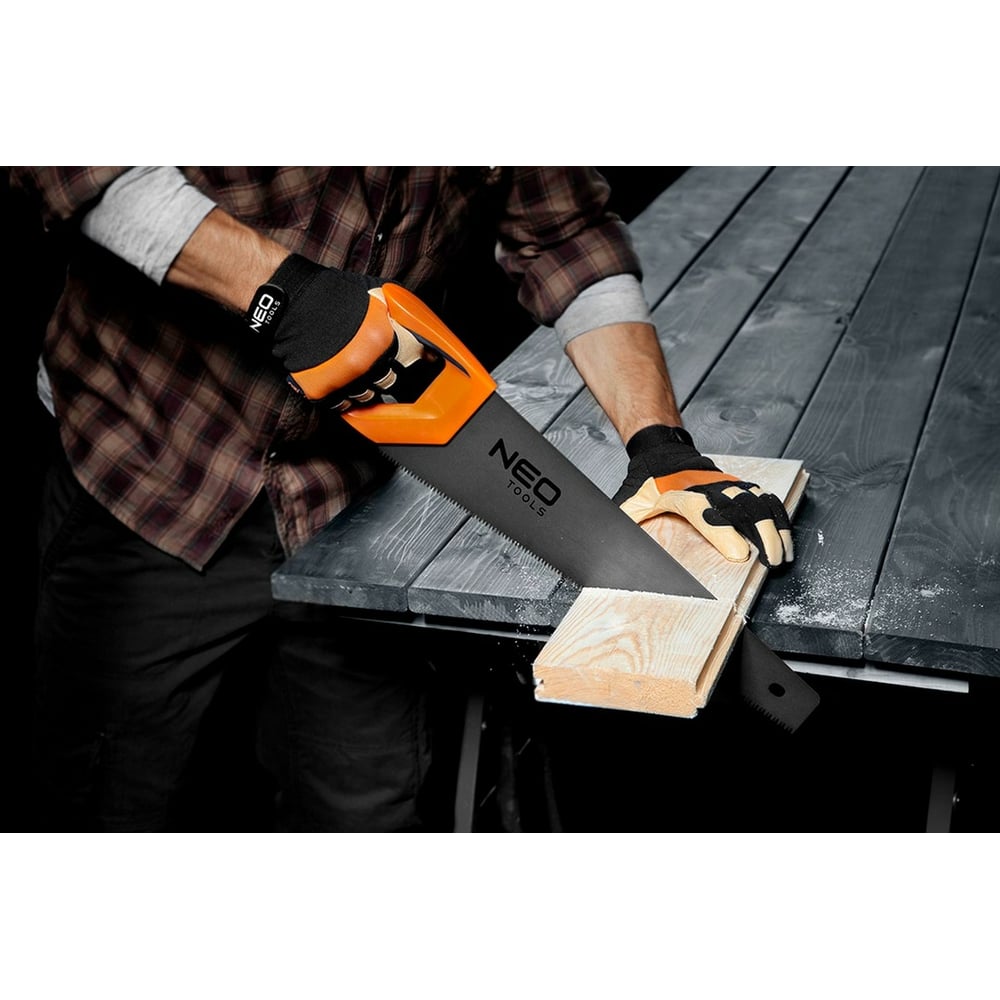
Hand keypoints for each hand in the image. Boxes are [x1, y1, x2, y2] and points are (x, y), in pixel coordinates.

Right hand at [246, 254, 418, 411]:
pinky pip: (341, 405)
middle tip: (376, 366)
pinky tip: (339, 384)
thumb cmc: (331, 294)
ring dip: (364, 387)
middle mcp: (366, 363)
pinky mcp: (320, 390)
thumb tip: (421, 333)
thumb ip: (399, 314)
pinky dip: (342, 399)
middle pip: (389, 382)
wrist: (289, 301)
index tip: (409, 362)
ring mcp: (343, 379)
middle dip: (385, 375)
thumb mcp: (375, 293)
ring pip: (366, 396)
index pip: (412, 362)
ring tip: (353, 371)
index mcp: (383, 339)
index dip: (411, 360)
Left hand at [612, 424, 793, 566]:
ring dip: (774, 529)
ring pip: (757, 503)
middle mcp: (708, 487)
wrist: (660, 450)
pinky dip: (777, 516)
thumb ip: (623, 526)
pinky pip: (762, 499)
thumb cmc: (644, 483)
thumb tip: (612, 549)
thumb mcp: (627, 504)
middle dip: (760, 535)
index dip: (723, 533)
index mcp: (680, 493)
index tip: (739, 554)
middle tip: (770, 560)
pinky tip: (785, 535)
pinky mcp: (736, 485)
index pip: (704, 513)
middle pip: (741, 509)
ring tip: (783, 554)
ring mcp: (725, 485)